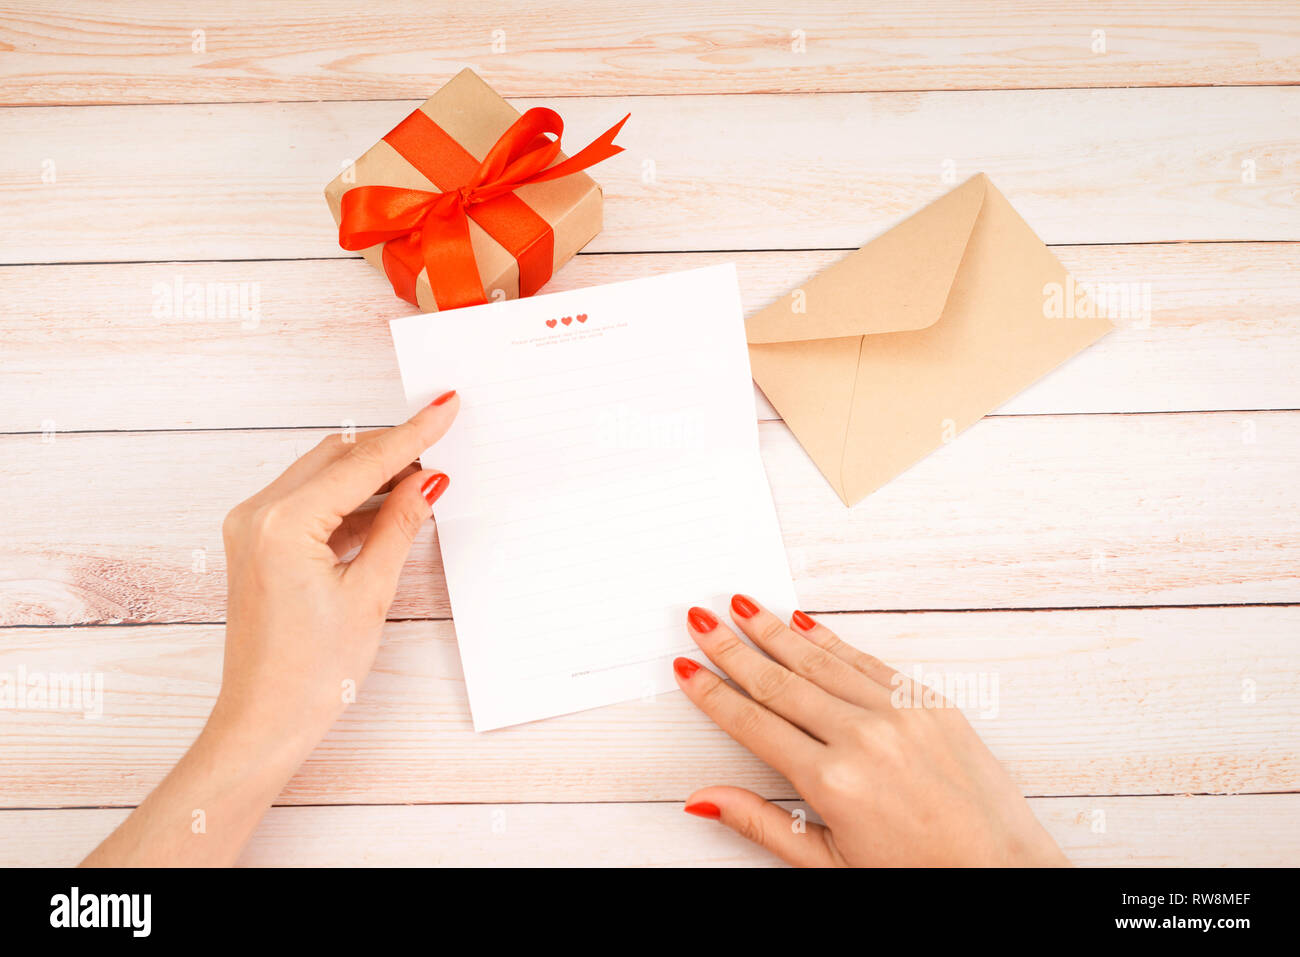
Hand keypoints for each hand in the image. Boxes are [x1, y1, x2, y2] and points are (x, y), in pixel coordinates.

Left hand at [213, 389, 458, 755]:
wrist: (264, 720)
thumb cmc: (311, 673)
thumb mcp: (369, 593)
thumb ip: (399, 526)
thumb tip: (427, 482)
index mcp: (283, 523)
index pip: (361, 463)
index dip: (411, 435)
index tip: (444, 407)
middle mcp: (257, 514)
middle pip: (337, 456)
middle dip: (391, 449)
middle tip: (441, 441)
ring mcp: (251, 527)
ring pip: (322, 474)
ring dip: (371, 473)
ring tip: (423, 479)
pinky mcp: (256, 542)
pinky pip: (309, 501)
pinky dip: (349, 499)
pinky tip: (388, 506)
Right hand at [672, 595, 1067, 866]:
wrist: (1001, 871)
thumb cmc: (919, 874)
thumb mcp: (829, 862)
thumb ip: (761, 823)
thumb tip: (706, 798)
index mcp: (832, 781)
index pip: (754, 724)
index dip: (714, 694)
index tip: (688, 669)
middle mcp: (864, 737)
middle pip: (779, 682)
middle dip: (733, 648)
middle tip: (701, 619)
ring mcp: (900, 714)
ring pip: (821, 661)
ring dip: (775, 631)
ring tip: (743, 607)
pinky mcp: (930, 704)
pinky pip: (868, 662)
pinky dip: (832, 641)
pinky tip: (804, 625)